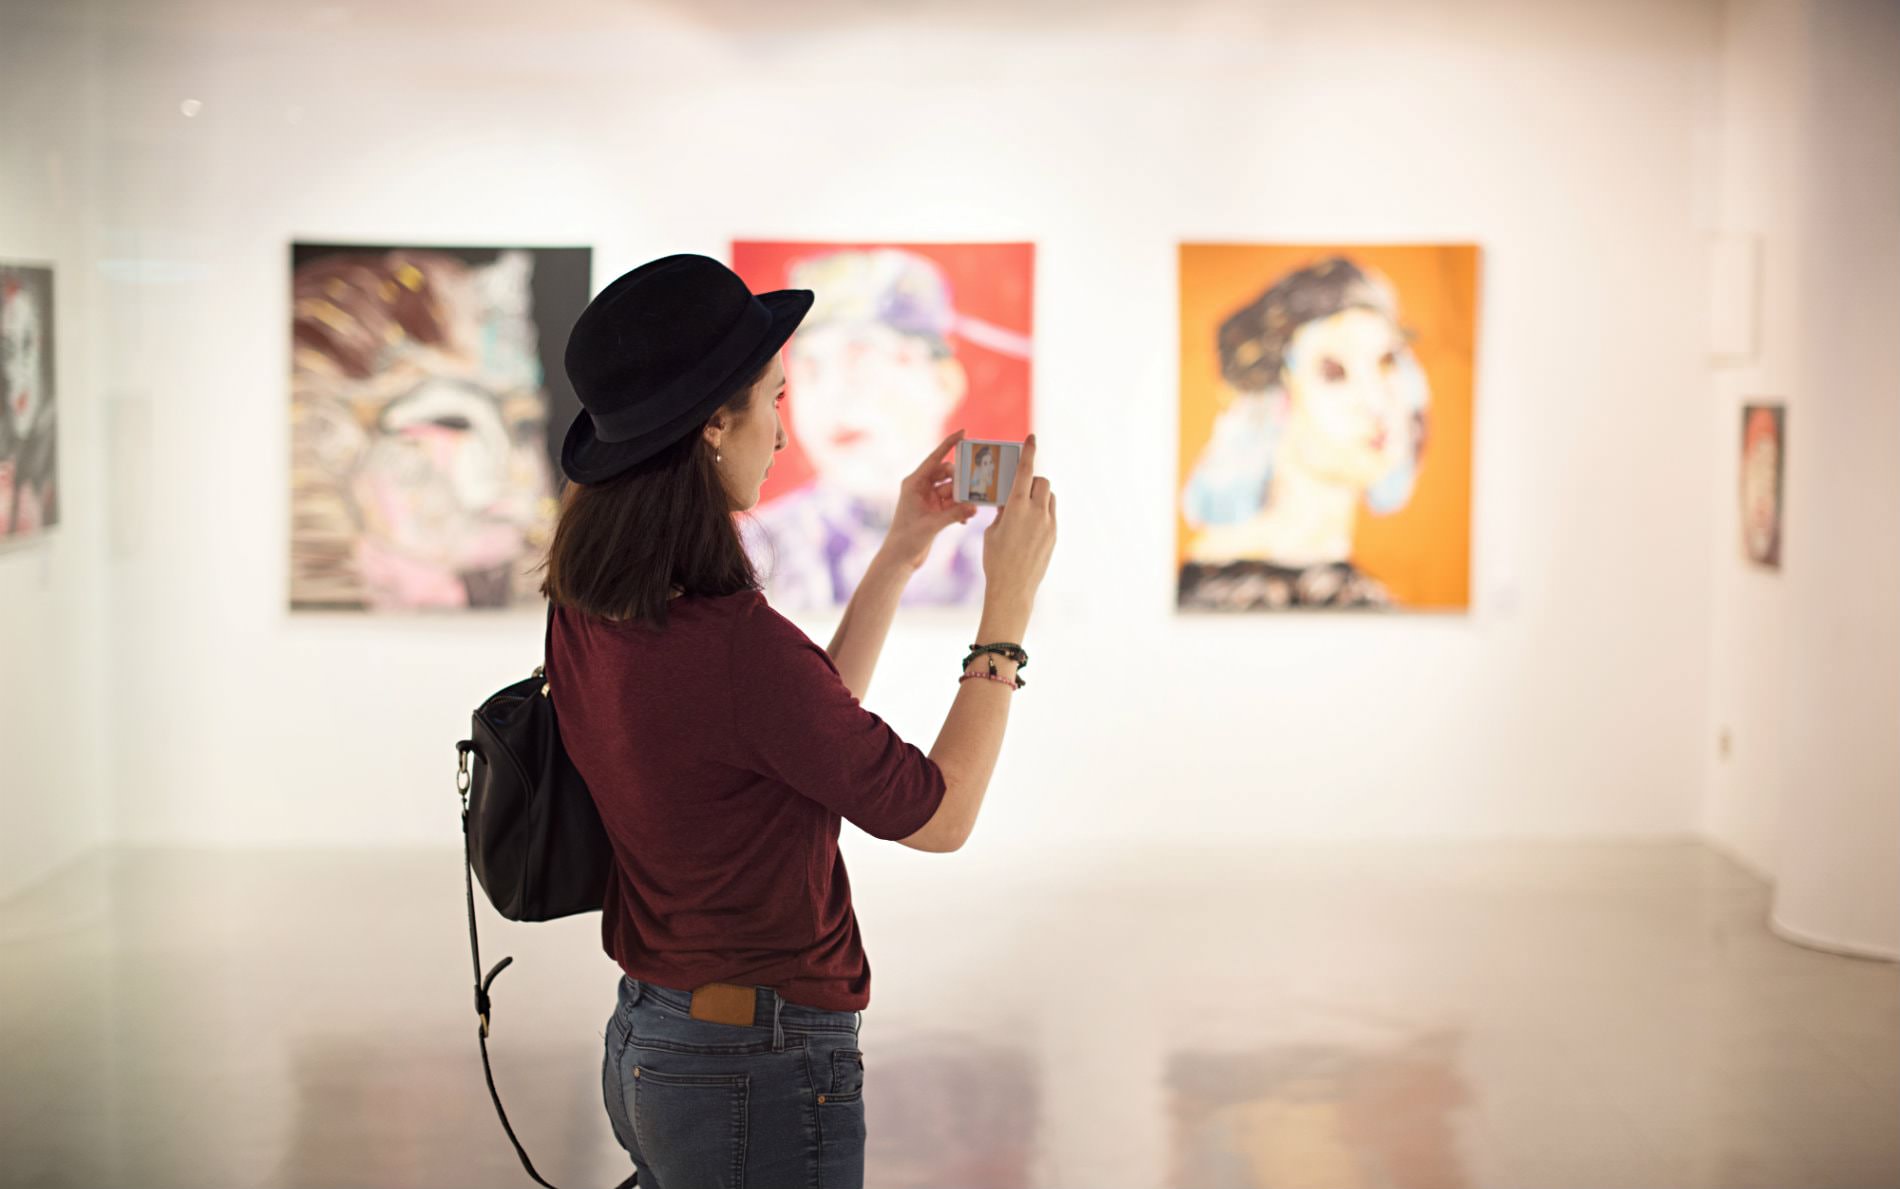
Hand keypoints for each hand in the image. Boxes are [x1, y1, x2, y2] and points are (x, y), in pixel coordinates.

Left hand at [882, 430, 978, 570]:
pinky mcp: (934, 511)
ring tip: (970, 509)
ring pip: (952, 489)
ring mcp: (928, 499)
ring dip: (962, 498)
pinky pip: (952, 503)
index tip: (964, 433)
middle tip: (975, 487)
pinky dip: (959, 509)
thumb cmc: (907, 539)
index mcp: (914, 483)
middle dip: (962, 481)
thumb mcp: (933, 525)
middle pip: (947, 474)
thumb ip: (955, 514)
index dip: (949, 444)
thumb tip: (975, 507)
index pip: (935, 458)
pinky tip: (964, 520)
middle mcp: (921, 487)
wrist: (900, 558)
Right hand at [981, 433, 1055, 626]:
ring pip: (1049, 497)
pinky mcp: (1054, 536)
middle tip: (1019, 490)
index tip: (1032, 437)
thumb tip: (1010, 502)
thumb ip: (1003, 512)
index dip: (1029, 452)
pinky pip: (1051, 514)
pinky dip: (1042, 512)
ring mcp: (1049, 524)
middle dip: (1032, 481)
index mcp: (1017, 507)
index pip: (1025, 471)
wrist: (1013, 588)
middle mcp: (1037, 512)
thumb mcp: (992, 531)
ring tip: (1024, 509)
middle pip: (1041, 482)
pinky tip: (1029, 526)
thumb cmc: (995, 559)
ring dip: (1038, 496)